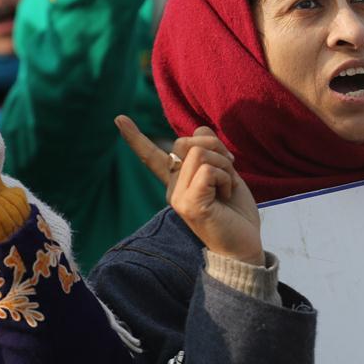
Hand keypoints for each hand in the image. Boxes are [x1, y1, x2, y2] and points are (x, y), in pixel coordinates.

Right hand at [116, 116, 263, 265]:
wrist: (245, 245)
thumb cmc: (235, 211)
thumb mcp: (225, 172)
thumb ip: (210, 150)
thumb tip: (200, 131)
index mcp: (178, 181)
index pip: (152, 157)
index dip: (135, 137)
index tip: (118, 118)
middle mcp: (173, 188)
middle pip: (186, 142)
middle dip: (216, 148)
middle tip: (228, 172)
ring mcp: (178, 196)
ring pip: (199, 153)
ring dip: (224, 165)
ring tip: (226, 188)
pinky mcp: (188, 203)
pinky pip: (207, 169)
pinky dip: (225, 177)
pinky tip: (225, 195)